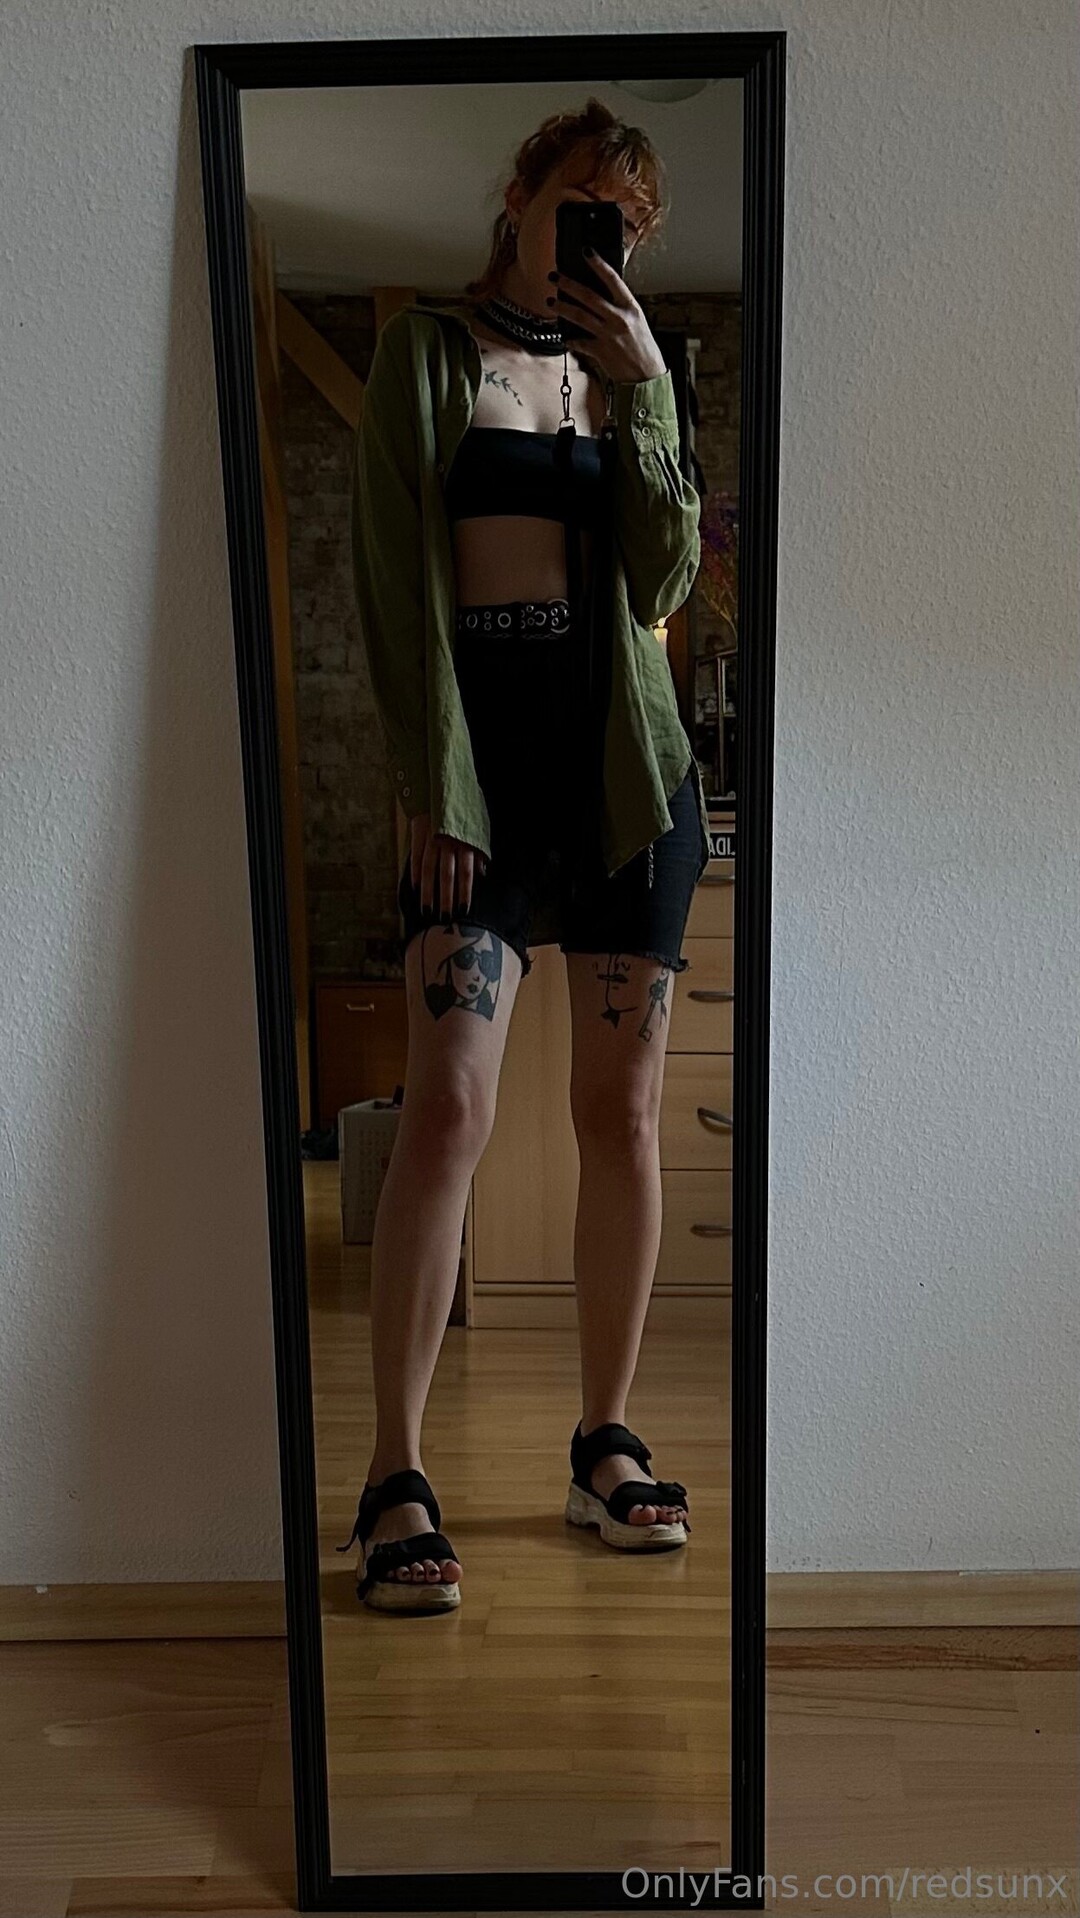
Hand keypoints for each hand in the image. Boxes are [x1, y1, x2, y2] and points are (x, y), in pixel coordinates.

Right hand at [410, 814, 487, 917]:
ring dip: (428, 892)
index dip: (465, 892)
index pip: (466, 873)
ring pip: (429, 870)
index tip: (463, 909)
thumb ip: (479, 850)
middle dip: (446, 898)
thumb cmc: (462, 810)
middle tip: (444, 917)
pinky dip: (416, 874)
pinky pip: (416, 857)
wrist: (439, 785)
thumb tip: (483, 873)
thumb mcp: (477, 826)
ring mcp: (431, 838)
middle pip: (447, 876)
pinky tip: (416, 888)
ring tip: (427, 909)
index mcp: (465, 841)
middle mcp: (448, 842)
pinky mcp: (418, 834)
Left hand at [548, 251, 666, 384]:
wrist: (647, 376)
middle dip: (568, 284)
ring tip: (550, 301)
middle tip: (554, 276)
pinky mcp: (600, 352)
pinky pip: (579, 342)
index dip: (598, 264)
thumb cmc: (644, 348)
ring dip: (562, 307)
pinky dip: (570, 340)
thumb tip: (601, 296)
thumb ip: (620, 308)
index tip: (586, 251)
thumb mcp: (637, 321)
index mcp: (631, 307)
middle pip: (588, 296)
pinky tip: (564, 337)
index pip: (612, 279)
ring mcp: (608, 335)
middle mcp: (619, 319)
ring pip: (579, 316)